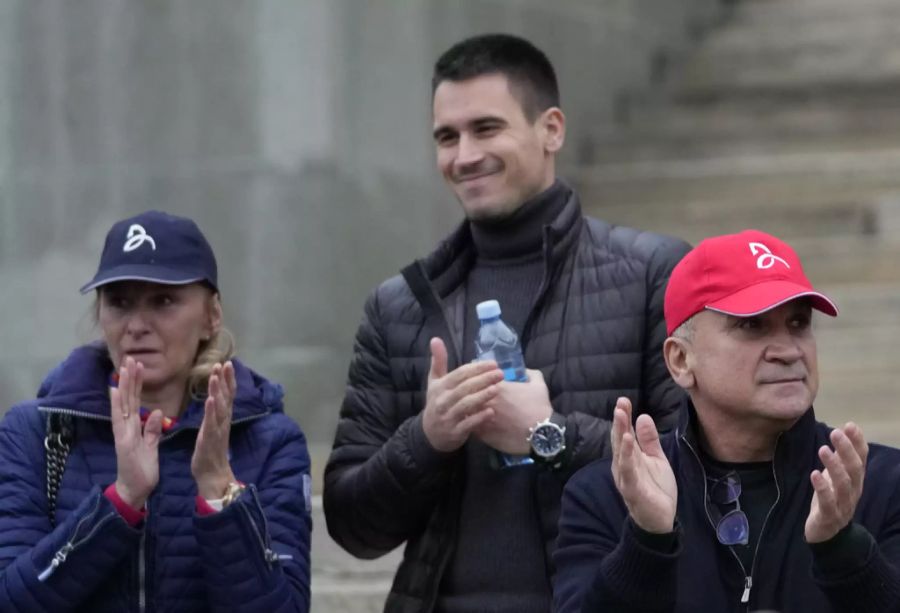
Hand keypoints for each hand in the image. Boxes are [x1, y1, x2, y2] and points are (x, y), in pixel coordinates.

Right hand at [111, 356, 162, 507]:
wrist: (135, 492)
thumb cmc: (143, 471)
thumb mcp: (151, 446)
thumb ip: (152, 430)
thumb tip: (156, 412)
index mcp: (134, 428)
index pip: (135, 402)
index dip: (136, 385)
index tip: (138, 366)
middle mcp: (125, 428)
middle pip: (128, 399)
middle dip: (130, 379)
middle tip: (130, 357)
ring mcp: (123, 434)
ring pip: (123, 405)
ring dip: (124, 385)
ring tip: (125, 367)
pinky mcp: (123, 442)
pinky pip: (120, 421)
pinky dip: (117, 405)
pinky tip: (116, 390)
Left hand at [191, 362, 237, 499]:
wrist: (212, 475)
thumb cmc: (210, 453)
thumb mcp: (212, 429)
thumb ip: (214, 415)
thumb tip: (214, 400)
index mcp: (223, 418)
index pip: (227, 395)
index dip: (227, 379)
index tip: (226, 364)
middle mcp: (223, 421)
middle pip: (227, 397)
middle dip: (226, 379)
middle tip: (225, 363)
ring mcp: (218, 429)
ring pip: (220, 406)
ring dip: (218, 390)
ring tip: (215, 375)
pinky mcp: (211, 438)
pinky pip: (212, 422)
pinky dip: (212, 410)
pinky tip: (211, 399)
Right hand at [421, 338, 504, 451]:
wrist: (430, 434)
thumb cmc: (437, 402)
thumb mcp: (434, 381)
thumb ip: (438, 360)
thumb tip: (435, 338)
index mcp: (440, 387)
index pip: (459, 374)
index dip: (476, 368)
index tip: (493, 363)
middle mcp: (443, 401)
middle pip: (464, 388)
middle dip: (483, 380)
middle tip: (500, 374)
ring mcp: (448, 417)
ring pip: (465, 405)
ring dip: (481, 397)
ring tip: (497, 389)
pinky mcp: (454, 432)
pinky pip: (467, 424)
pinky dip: (479, 418)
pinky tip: (491, 412)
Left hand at [474, 368, 551, 454]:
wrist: (542, 434)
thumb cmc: (540, 408)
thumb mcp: (539, 385)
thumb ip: (530, 373)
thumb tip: (523, 371)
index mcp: (496, 386)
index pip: (477, 377)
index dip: (477, 378)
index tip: (480, 381)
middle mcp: (485, 400)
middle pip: (467, 393)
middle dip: (467, 393)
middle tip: (470, 395)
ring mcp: (481, 417)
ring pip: (465, 410)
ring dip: (466, 408)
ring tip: (469, 409)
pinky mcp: (481, 433)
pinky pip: (469, 426)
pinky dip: (469, 423)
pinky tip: (473, 423)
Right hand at [610, 397, 676, 533]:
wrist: (661, 520)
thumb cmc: (656, 489)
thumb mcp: (657, 460)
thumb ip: (649, 440)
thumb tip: (643, 416)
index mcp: (628, 457)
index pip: (625, 434)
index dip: (624, 417)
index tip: (624, 400)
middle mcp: (622, 465)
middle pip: (620, 440)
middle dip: (620, 421)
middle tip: (620, 403)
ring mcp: (625, 476)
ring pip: (621, 452)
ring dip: (620, 433)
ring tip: (621, 415)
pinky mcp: (632, 488)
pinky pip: (628, 469)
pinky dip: (626, 455)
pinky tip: (628, 441)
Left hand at [805, 423, 867, 542]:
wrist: (827, 533)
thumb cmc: (831, 499)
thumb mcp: (836, 477)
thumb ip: (841, 457)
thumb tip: (844, 430)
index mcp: (856, 480)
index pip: (861, 459)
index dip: (857, 442)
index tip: (850, 425)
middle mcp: (853, 491)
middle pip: (854, 469)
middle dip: (846, 450)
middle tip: (835, 432)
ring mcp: (843, 504)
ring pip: (843, 484)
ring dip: (834, 466)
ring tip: (823, 449)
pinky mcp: (829, 516)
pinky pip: (828, 502)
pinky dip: (822, 488)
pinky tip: (814, 474)